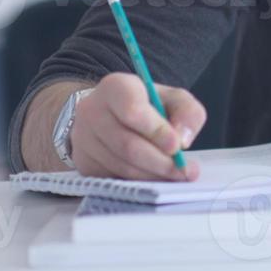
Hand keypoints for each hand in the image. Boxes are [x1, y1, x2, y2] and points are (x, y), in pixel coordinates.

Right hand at [70, 73, 206, 180]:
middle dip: (160, 162)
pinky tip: (153, 178)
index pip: (133, 111)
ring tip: (173, 175)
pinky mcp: (82, 161)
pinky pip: (112, 177)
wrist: (112, 114)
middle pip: (127, 144)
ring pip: (121, 165)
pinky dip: (137, 182)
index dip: (157, 131)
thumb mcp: (174, 98)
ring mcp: (82, 138)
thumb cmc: (148, 105)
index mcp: (115, 87)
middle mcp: (92, 111)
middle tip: (183, 171)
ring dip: (151, 175)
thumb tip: (183, 140)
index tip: (177, 147)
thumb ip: (187, 112)